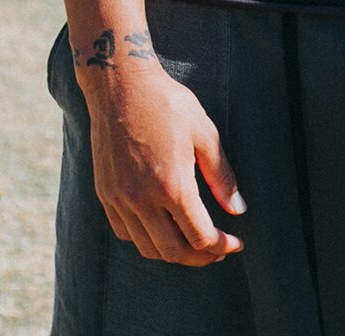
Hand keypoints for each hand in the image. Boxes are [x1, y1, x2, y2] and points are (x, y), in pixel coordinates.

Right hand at [79, 55, 245, 265]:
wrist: (120, 86)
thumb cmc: (168, 105)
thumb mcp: (205, 134)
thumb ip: (222, 176)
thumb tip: (239, 209)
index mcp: (172, 186)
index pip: (200, 237)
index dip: (222, 246)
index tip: (236, 243)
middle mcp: (141, 199)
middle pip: (173, 252)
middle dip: (200, 257)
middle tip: (218, 250)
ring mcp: (119, 199)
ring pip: (147, 248)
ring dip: (173, 253)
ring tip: (193, 243)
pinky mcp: (105, 194)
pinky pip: (125, 233)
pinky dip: (146, 240)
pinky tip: (162, 228)